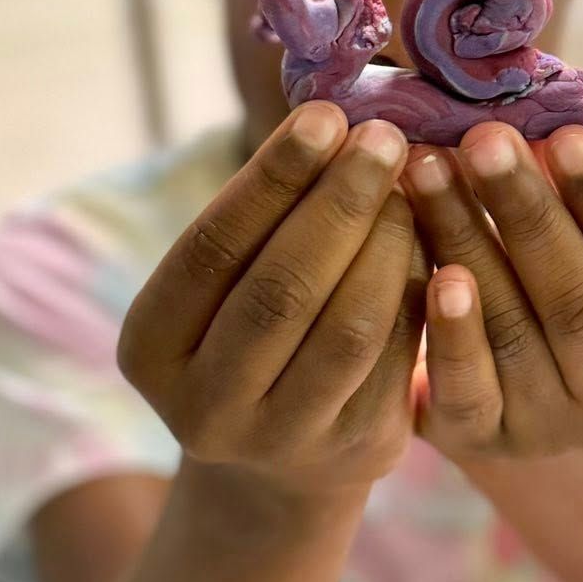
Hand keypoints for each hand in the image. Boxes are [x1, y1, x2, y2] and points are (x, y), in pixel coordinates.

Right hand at [119, 104, 426, 496]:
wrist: (282, 464)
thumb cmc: (248, 334)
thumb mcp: (222, 289)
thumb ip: (259, 220)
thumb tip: (333, 119)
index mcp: (151, 349)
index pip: (212, 249)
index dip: (273, 179)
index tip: (327, 117)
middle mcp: (205, 406)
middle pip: (281, 290)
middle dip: (340, 203)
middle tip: (384, 139)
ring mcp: (282, 440)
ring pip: (349, 328)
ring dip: (387, 242)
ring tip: (409, 185)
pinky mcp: (356, 450)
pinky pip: (397, 356)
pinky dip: (417, 288)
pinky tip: (431, 237)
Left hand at [401, 123, 582, 460]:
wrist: (517, 416)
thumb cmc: (555, 309)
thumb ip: (576, 209)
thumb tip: (542, 116)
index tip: (565, 135)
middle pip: (577, 299)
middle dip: (527, 211)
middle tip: (484, 139)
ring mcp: (548, 427)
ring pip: (512, 328)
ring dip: (467, 239)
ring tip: (429, 169)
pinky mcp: (481, 439)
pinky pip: (468, 386)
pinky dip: (452, 329)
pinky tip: (435, 271)